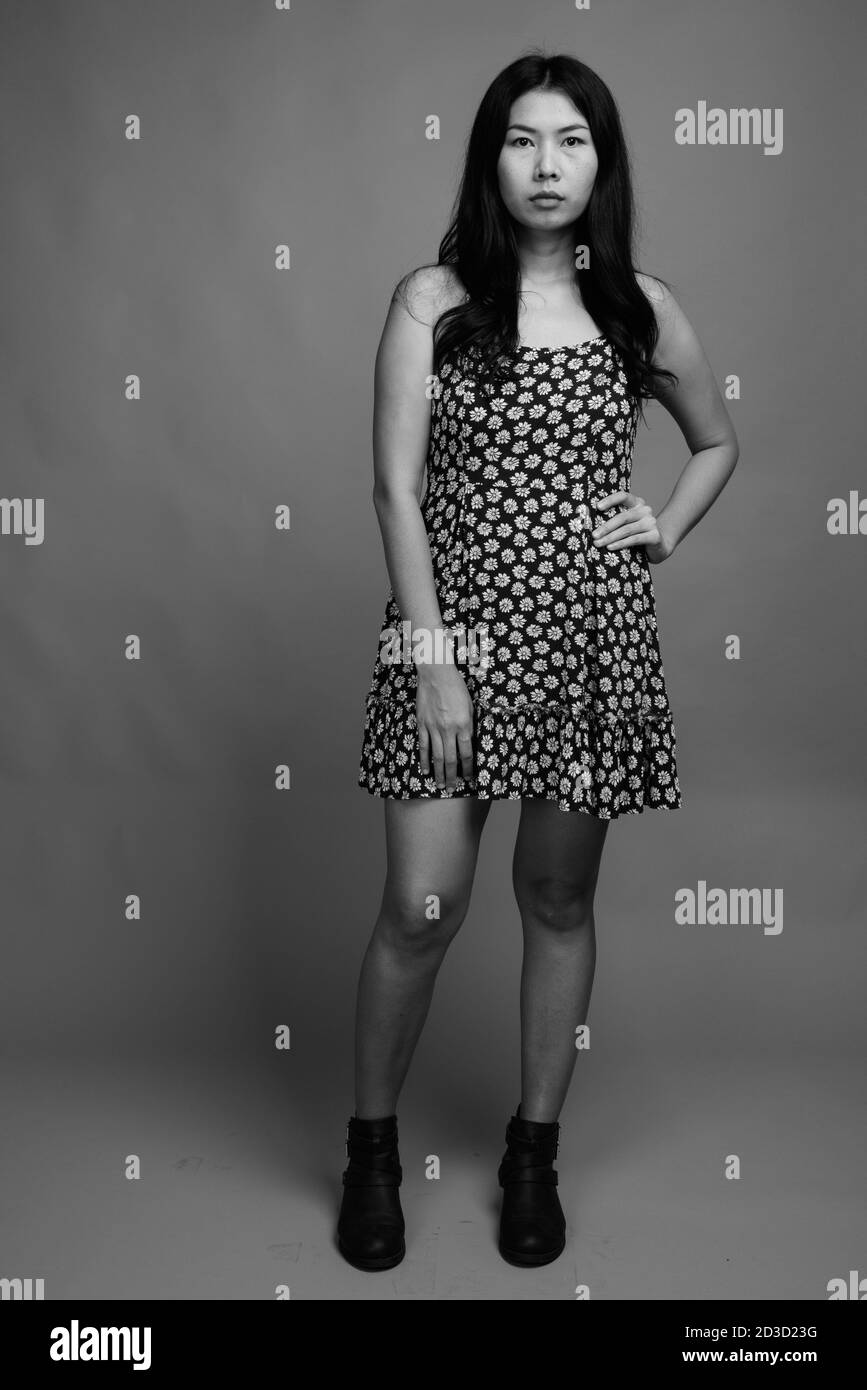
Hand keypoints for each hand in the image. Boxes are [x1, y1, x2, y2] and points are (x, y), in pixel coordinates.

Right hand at [416, 665, 474, 790]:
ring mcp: (434, 728)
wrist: (436, 674)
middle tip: (452, 789)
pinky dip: (424, 760)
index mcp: (464, 725)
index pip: (467, 754)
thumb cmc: (457, 687)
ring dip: (439, 773)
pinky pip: (423, 746)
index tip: (468, 778)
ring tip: (440, 785)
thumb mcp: (470, 706)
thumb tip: (468, 742)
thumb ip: (469, 725)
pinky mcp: (422, 724)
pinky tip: (426, 770)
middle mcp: (449, 730)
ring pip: (437, 756)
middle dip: (453, 777)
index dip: (468, 769)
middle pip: (452, 760)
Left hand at [591, 491, 673, 563]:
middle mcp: (645, 510)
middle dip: (606, 527)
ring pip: (626, 530)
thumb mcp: (627, 523)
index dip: (610, 500)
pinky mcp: (655, 536)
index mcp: (637, 503)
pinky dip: (620, 543)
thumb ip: (616, 519)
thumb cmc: (636, 534)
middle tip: (594, 535)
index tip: (597, 507)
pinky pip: (634, 539)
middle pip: (622, 517)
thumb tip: (591, 523)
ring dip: (610, 537)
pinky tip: (610, 547)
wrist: (659, 547)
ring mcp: (651, 523)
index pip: (623, 496)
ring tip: (598, 543)